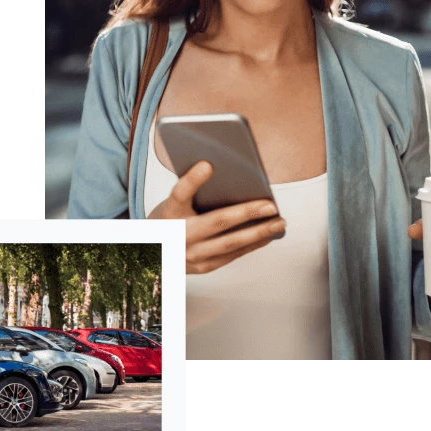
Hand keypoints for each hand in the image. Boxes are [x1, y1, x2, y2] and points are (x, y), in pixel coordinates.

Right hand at [147, 160, 285, 272]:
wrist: (152, 256)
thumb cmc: (171, 221)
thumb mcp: (175, 203)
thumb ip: (194, 189)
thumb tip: (225, 172)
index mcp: (169, 213)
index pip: (179, 193)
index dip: (192, 179)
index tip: (208, 164)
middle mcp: (179, 236)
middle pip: (216, 222)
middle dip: (247, 213)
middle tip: (271, 205)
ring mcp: (192, 255)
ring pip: (230, 243)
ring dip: (258, 233)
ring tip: (279, 222)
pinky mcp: (203, 267)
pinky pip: (232, 255)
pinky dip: (252, 244)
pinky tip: (268, 235)